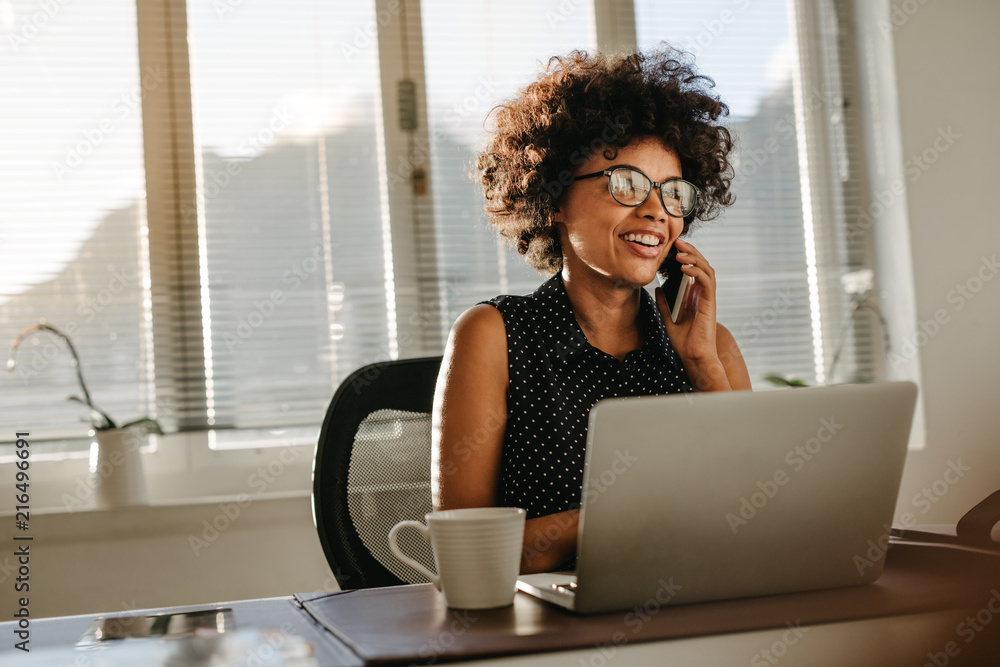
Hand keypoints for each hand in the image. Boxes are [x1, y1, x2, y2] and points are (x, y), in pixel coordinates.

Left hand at [655, 239, 729, 390]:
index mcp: (694, 296)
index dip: (685, 256)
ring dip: (694, 258)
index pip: (693, 269)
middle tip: (678, 242)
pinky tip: (684, 268)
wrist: (693, 357)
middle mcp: (702, 294)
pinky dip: (697, 272)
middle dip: (690, 252)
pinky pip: (706, 282)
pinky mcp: (710, 303)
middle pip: (701, 265)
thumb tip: (658, 288)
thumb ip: (664, 303)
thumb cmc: (684, 341)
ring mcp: (707, 298)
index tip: (673, 247)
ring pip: (706, 270)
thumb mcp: (668, 319)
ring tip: (680, 252)